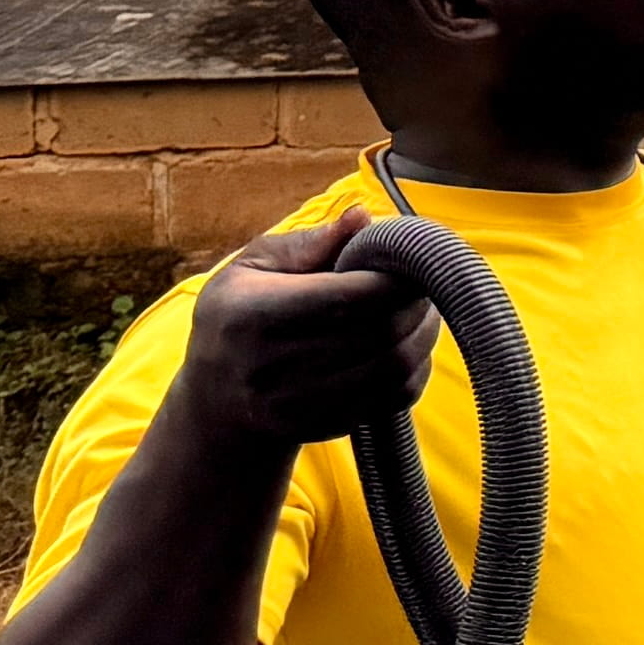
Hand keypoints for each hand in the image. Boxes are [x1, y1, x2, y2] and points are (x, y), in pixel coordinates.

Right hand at [176, 216, 441, 453]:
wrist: (216, 401)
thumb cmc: (238, 318)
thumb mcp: (251, 269)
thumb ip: (308, 243)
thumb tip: (361, 216)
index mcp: (252, 316)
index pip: (344, 297)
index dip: (393, 279)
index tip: (415, 262)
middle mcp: (271, 366)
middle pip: (377, 333)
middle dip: (417, 304)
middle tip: (427, 284)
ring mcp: (297, 405)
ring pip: (392, 368)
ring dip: (424, 336)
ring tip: (424, 311)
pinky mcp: (323, 429)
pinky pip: (393, 399)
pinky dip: (416, 370)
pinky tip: (410, 347)